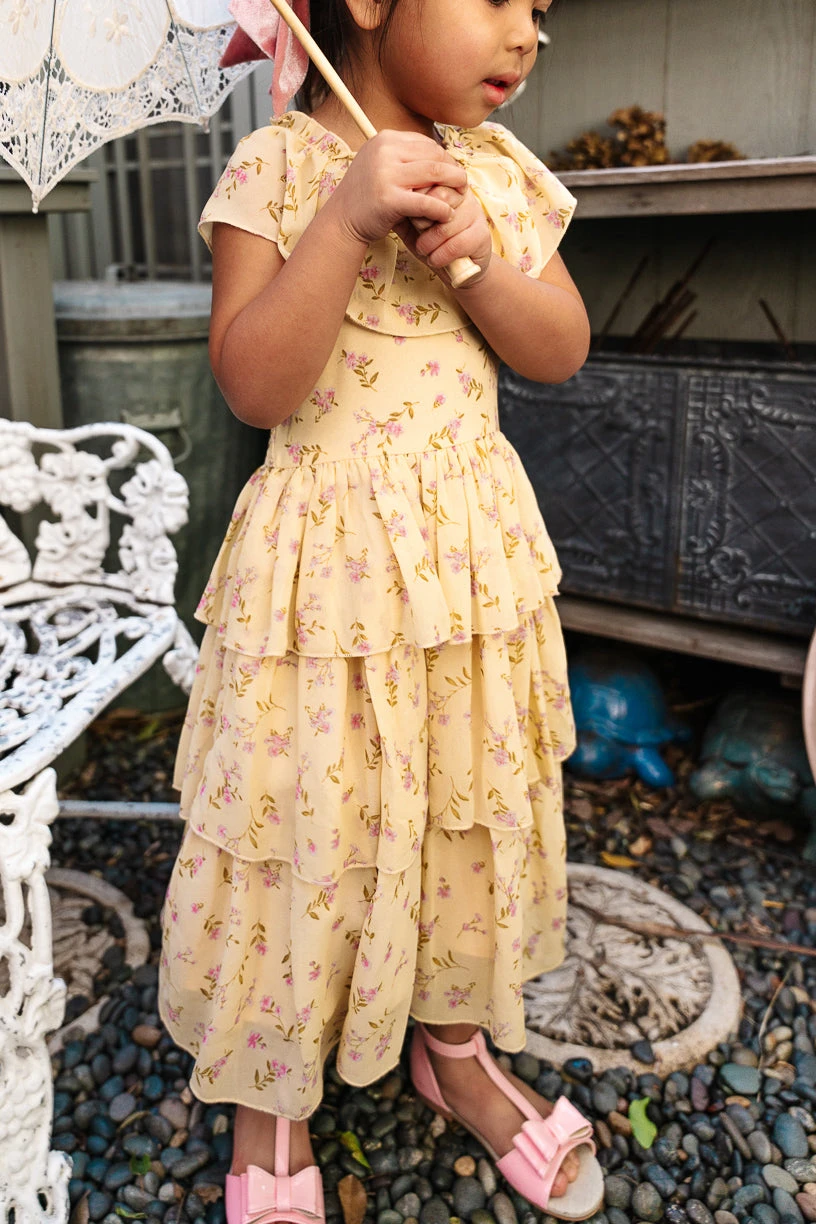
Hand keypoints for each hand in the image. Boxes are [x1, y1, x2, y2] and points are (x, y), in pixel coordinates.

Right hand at [329, 130, 467, 245]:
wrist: (343, 220)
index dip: (445, 158)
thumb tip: (439, 155)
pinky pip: (426, 202)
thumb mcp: (382, 165)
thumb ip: (405, 157)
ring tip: (461, 196)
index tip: (453, 172)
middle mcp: (385, 151)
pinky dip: (442, 209)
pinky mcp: (389, 199)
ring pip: (435, 174)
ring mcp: (386, 174)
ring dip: (454, 186)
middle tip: (462, 184)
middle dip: (453, 170)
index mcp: (385, 139)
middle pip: (434, 155)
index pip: (427, 143)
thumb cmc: (367, 195)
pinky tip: (447, 215)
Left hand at [395, 185, 492, 286]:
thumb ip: (402, 206)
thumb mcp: (411, 222)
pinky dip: (441, 255)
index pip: (429, 179)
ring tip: (423, 249)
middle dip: (423, 218)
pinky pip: (458, 243)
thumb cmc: (430, 242)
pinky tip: (433, 260)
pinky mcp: (482, 234)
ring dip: (430, 241)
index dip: (417, 198)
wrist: (455, 269)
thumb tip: (384, 192)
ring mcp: (475, 213)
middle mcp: (463, 194)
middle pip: (440, 196)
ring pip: (447, 222)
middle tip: (418, 230)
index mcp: (445, 185)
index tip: (410, 213)